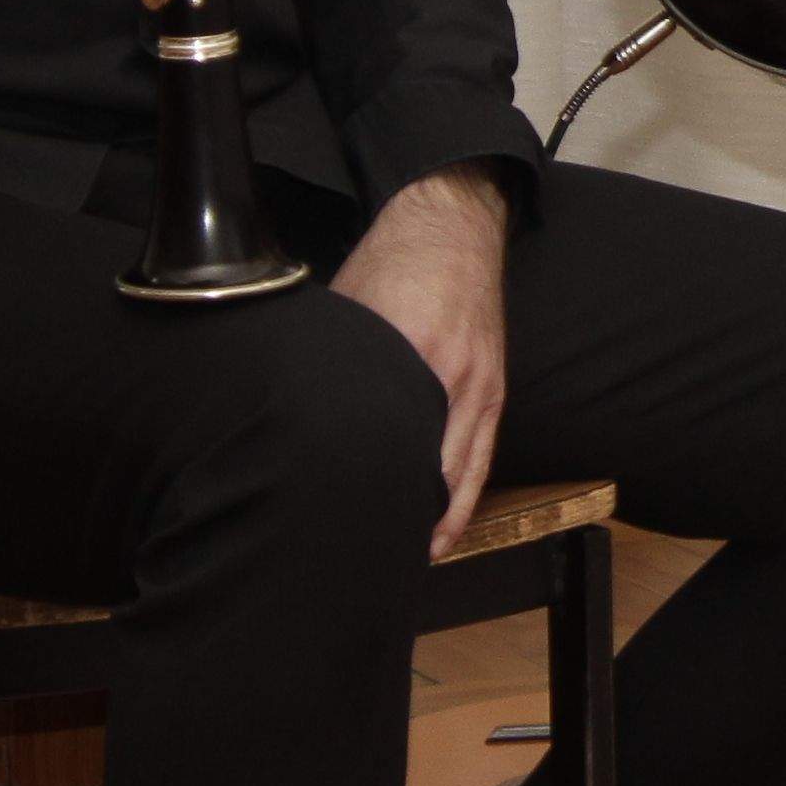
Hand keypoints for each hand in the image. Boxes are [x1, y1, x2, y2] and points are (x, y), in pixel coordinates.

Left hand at [333, 166, 510, 557]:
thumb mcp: (346, 313)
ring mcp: (481, 385)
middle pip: (430, 470)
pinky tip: (440, 529)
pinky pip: (483, 457)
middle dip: (400, 519)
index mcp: (413, 355)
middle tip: (363, 560)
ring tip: (404, 560)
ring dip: (434, 520)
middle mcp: (453, 377)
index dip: (368, 491)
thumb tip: (290, 418)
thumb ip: (332, 368)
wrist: (453, 225)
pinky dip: (462, 498)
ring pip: (461, 473)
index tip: (339, 527)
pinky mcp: (495, 387)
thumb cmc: (391, 264)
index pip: (390, 443)